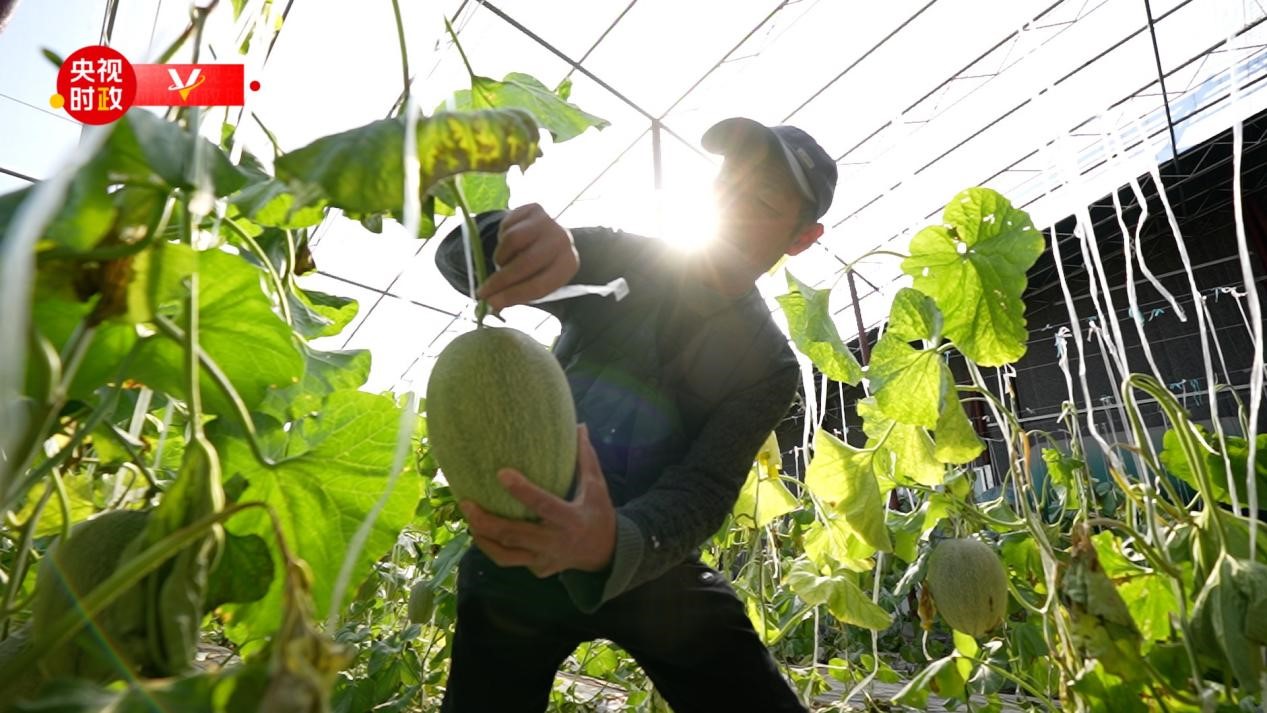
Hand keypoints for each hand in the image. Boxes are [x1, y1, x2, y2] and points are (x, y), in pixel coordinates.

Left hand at [460, 424, 614, 577]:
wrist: (605, 554)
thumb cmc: (598, 513)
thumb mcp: (596, 487)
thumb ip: (585, 458)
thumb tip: (579, 426)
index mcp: (571, 519)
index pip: (543, 504)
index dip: (522, 491)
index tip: (501, 473)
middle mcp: (555, 542)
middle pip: (514, 535)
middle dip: (486, 521)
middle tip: (465, 502)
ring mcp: (545, 560)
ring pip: (505, 556)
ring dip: (483, 538)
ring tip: (468, 518)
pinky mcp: (538, 569)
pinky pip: (510, 561)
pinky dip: (493, 548)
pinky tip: (481, 532)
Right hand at [476, 203, 579, 311]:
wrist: (547, 235)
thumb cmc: (540, 266)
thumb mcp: (535, 282)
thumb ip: (517, 294)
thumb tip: (491, 304)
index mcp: (568, 265)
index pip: (539, 285)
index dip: (513, 295)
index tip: (492, 302)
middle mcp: (563, 241)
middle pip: (525, 263)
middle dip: (501, 280)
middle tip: (483, 290)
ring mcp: (549, 222)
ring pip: (512, 241)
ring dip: (501, 257)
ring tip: (503, 263)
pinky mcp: (534, 208)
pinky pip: (507, 226)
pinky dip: (501, 240)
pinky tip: (509, 245)